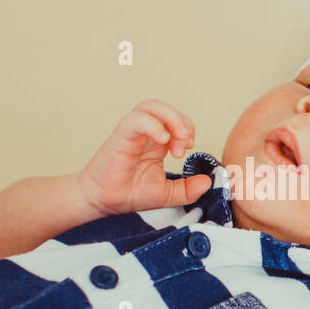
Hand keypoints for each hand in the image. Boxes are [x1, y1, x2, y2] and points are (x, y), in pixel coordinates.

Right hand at [78, 100, 213, 216]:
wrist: (103, 202)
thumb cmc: (129, 193)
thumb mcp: (167, 195)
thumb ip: (188, 189)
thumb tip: (207, 182)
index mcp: (156, 142)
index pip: (177, 121)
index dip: (187, 129)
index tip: (188, 149)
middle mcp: (145, 133)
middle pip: (166, 108)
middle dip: (182, 123)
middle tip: (183, 146)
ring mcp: (132, 132)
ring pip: (151, 106)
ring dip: (170, 118)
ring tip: (174, 140)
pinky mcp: (120, 136)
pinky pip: (136, 119)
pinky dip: (152, 124)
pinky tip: (162, 140)